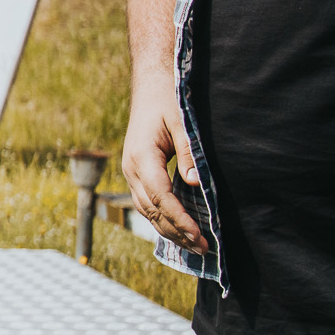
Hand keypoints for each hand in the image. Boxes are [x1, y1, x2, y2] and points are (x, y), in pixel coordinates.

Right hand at [120, 81, 206, 253]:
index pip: (161, 197)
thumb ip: (189, 154)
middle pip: (152, 210)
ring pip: (146, 210)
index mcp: (141, 157)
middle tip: (204, 250)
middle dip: (177, 232)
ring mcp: (130, 171)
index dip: (181, 220)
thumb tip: (195, 184)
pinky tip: (179, 228)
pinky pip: (146, 202)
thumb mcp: (182, 122)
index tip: (201, 236)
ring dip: (169, 230)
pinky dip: (162, 219)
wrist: (150, 85)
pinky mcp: (136, 172)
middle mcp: (131, 168)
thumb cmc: (168, 100)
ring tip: (194, 246)